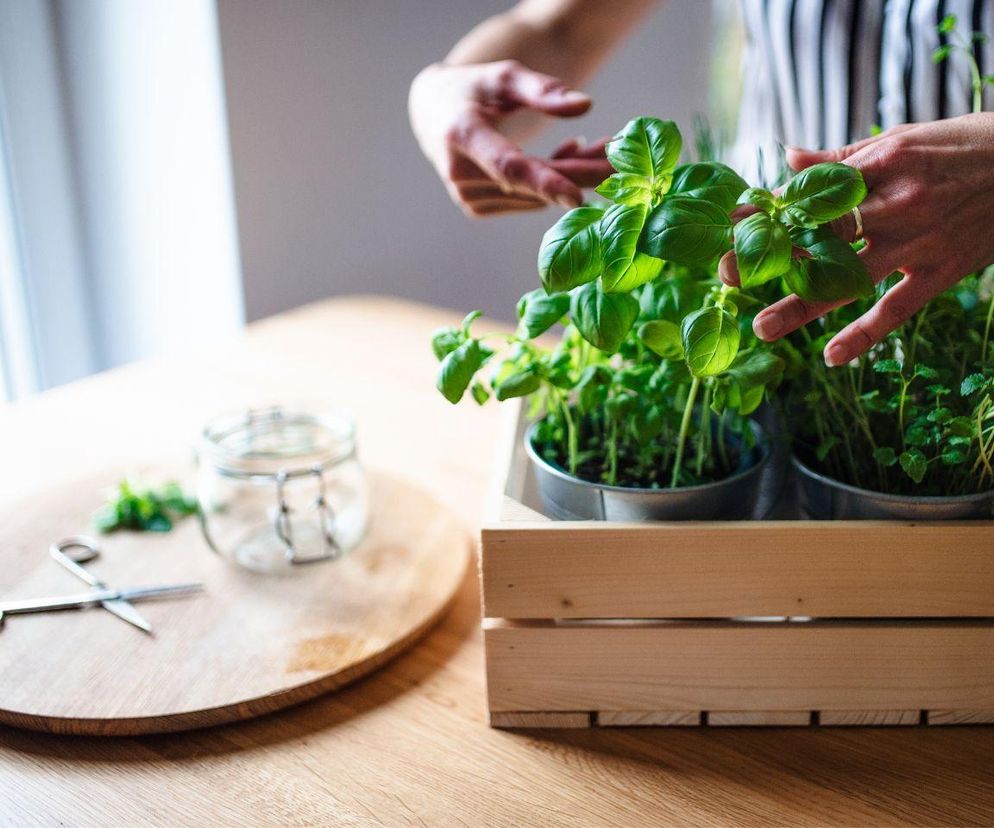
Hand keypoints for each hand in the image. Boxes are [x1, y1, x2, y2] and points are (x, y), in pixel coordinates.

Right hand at [409, 60, 612, 215]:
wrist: (431, 114)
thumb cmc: (471, 89)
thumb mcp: (502, 76)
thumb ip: (541, 89)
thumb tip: (585, 105)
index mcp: (462, 136)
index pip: (508, 166)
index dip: (544, 181)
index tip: (577, 197)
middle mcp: (461, 175)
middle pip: (532, 184)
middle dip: (581, 174)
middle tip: (624, 162)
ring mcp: (468, 197)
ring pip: (536, 195)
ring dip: (571, 174)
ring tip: (590, 144)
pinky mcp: (477, 208)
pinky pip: (528, 200)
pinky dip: (552, 182)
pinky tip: (565, 155)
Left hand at [720, 113, 993, 365]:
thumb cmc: (964, 146)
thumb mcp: (902, 138)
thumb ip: (840, 158)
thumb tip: (787, 158)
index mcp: (882, 163)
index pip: (812, 193)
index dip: (769, 211)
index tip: (730, 225)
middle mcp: (896, 203)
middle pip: (821, 236)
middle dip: (771, 257)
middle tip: (724, 275)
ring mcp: (919, 241)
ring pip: (850, 279)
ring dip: (802, 304)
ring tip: (761, 327)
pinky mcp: (941, 272)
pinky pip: (897, 309)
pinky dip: (865, 335)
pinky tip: (832, 356)